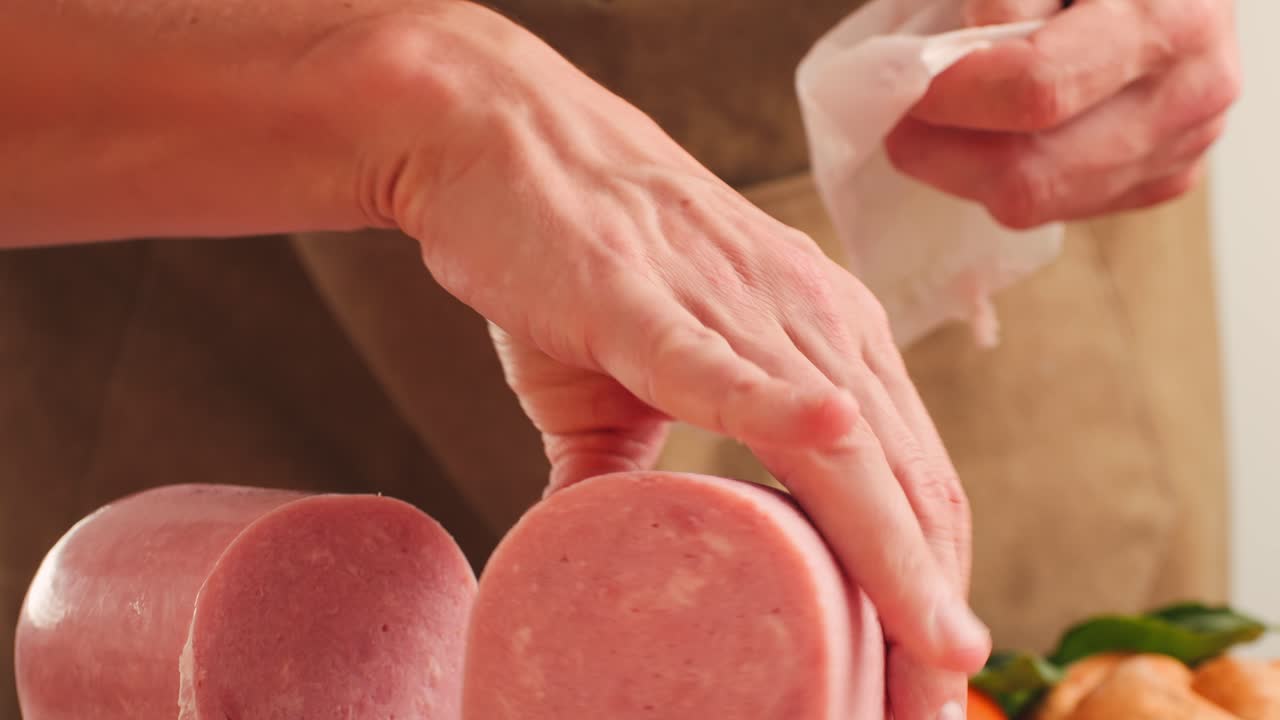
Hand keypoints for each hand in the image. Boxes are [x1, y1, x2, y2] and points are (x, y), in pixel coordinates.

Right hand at [361, 5, 989, 717]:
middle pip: (909, 486)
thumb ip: (632, 472)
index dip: (934, 582)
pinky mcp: (656, 304)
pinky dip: (791, 419)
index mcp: (825, 343)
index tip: (932, 671)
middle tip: (937, 707)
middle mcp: (817, 324)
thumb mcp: (625, 385)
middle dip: (936, 606)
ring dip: (897, 565)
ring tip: (922, 664)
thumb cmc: (576, 260)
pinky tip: (838, 458)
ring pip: (850, 449)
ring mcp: (745, 310)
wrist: (504, 147)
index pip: (912, 482)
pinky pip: (735, 372)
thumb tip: (599, 555)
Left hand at [886, 0, 1239, 228]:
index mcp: (1171, 22)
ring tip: (946, 122)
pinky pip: (1055, 208)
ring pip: (1035, 203)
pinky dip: (1004, 178)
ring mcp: (1180, 149)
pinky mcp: (1161, 180)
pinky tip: (999, 135)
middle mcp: (1190, 97)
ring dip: (966, 170)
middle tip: (901, 119)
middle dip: (943, 152)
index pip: (1036, 90)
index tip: (903, 82)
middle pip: (1030, 173)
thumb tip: (944, 68)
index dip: (952, 96)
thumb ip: (1005, 0)